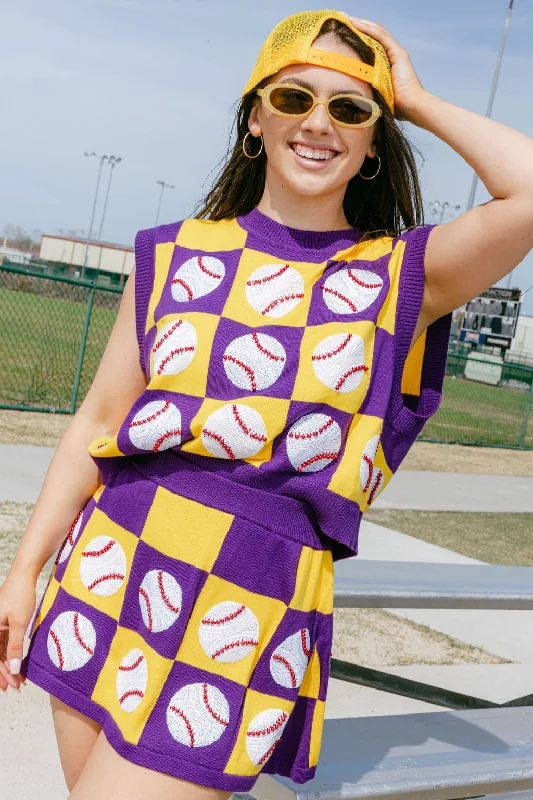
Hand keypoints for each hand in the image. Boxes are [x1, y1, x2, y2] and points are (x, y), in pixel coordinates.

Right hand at [0, 572, 35, 690]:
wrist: (23, 576)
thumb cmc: (20, 596)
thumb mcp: (20, 624)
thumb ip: (15, 647)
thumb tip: (12, 669)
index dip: (0, 674)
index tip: (8, 687)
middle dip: (5, 672)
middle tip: (16, 686)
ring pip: (0, 651)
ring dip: (9, 664)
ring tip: (19, 678)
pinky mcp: (3, 623)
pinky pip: (4, 642)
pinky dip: (11, 653)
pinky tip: (18, 662)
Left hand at [339, 12, 426, 121]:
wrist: (412, 108)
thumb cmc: (395, 107)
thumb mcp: (376, 94)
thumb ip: (367, 89)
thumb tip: (349, 95)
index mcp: (387, 63)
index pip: (371, 43)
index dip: (358, 36)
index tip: (343, 32)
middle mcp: (392, 54)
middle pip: (373, 34)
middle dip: (358, 25)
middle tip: (342, 18)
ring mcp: (396, 52)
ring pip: (376, 31)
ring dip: (360, 23)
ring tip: (345, 17)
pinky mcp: (398, 53)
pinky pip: (380, 36)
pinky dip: (367, 28)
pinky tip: (355, 23)